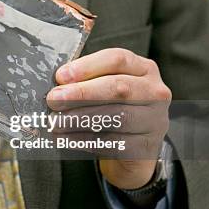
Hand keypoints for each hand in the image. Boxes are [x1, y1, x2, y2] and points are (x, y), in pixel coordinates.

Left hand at [46, 48, 171, 188]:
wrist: (130, 148)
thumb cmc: (111, 108)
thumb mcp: (103, 87)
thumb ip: (85, 80)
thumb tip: (57, 83)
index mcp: (143, 68)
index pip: (118, 59)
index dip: (87, 66)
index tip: (61, 76)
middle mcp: (154, 91)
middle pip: (118, 88)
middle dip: (82, 93)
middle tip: (54, 99)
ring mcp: (154, 120)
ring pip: (116, 118)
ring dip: (80, 119)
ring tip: (55, 122)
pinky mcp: (146, 146)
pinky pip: (113, 142)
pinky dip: (85, 140)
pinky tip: (66, 138)